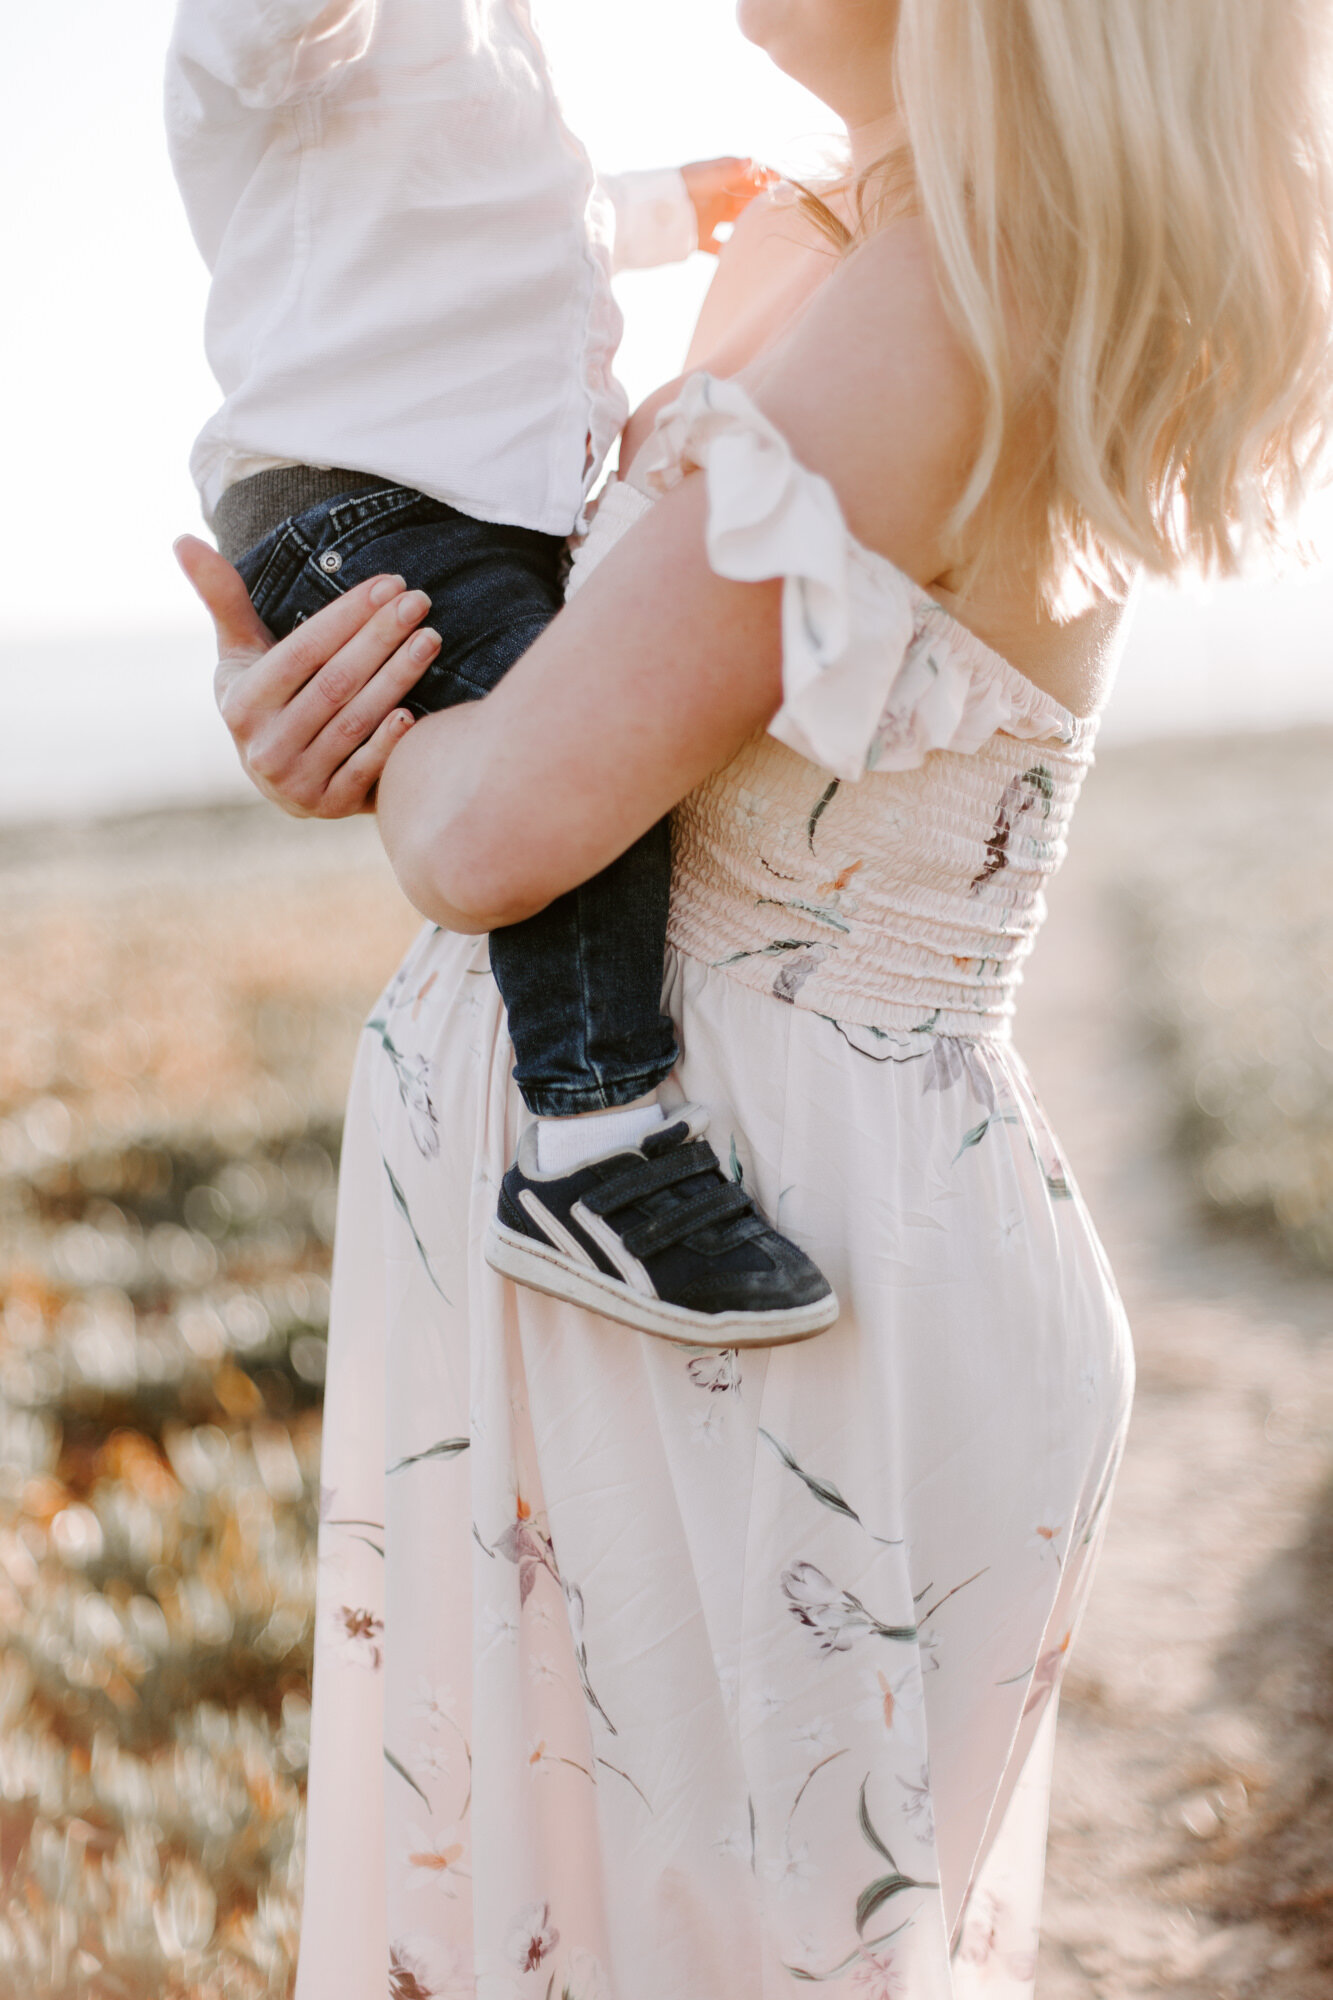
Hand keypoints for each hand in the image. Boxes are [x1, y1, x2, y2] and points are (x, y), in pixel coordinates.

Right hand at [173, 535, 439, 817]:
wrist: (277, 775)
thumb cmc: (265, 695)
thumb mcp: (239, 651)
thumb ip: (223, 596)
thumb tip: (182, 539)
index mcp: (242, 704)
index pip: (302, 651)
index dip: (347, 615)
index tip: (389, 583)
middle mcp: (264, 748)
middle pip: (334, 683)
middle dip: (381, 638)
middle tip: (419, 601)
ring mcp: (296, 783)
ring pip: (355, 721)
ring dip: (398, 679)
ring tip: (430, 639)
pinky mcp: (329, 807)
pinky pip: (364, 771)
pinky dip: (388, 743)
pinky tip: (415, 712)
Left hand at [681, 157, 773, 255]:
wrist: (649, 217)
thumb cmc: (676, 190)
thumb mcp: (703, 178)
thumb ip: (726, 172)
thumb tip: (752, 161)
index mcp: (715, 177)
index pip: (745, 174)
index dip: (763, 177)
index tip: (781, 182)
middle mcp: (714, 197)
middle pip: (744, 199)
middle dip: (761, 202)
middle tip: (781, 207)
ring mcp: (708, 218)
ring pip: (736, 221)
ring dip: (750, 224)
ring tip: (768, 228)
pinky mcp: (700, 239)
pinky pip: (719, 247)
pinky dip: (730, 251)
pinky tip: (744, 253)